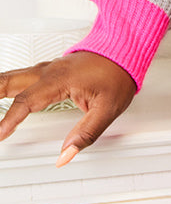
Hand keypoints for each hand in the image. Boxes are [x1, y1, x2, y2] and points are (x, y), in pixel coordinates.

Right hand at [0, 52, 137, 165]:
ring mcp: (46, 68)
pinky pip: (18, 75)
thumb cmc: (117, 74)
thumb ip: (86, 133)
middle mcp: (48, 71)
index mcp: (59, 79)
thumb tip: (66, 154)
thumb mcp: (108, 109)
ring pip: (10, 76)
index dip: (10, 120)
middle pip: (8, 82)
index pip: (27, 101)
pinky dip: (3, 84)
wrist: (125, 49)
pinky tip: (0, 90)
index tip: (0, 134)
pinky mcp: (48, 69)